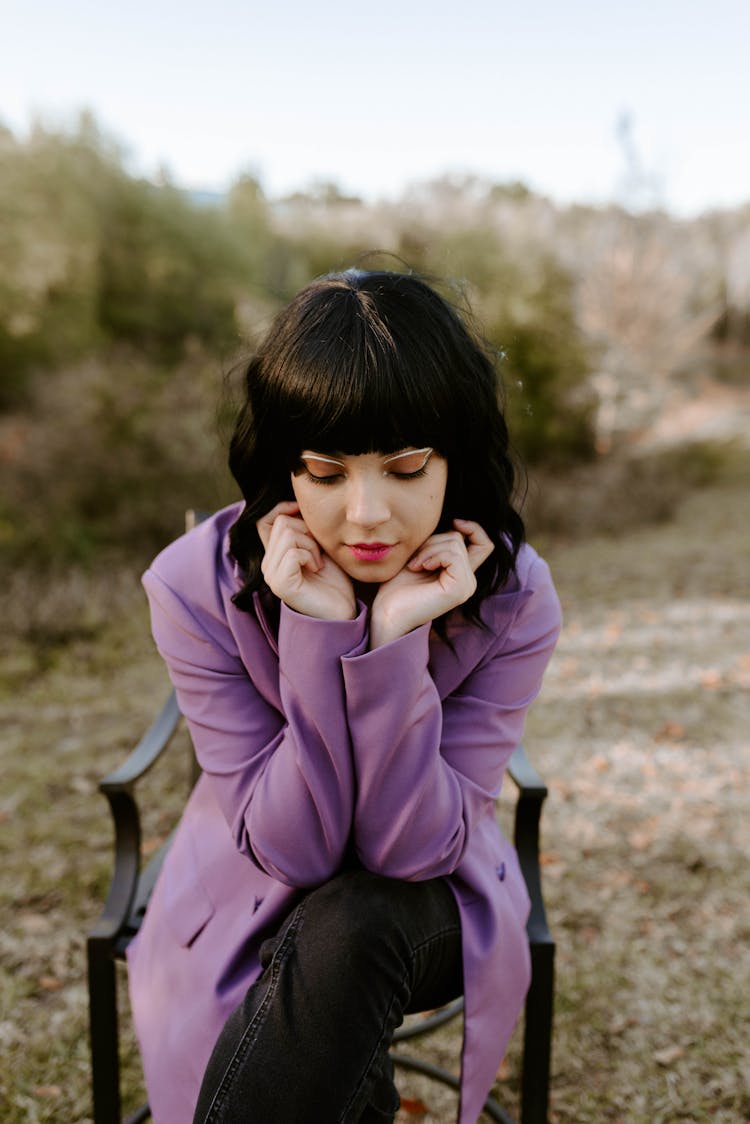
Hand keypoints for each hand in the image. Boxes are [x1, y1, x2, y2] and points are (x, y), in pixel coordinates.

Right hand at [257, 502, 355, 619]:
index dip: (283, 509)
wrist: (342, 610)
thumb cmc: (333, 580)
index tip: (304, 515)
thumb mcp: (318, 546)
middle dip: (307, 531)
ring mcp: (271, 575)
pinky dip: (310, 556)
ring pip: (288, 534)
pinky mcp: (280, 584)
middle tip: (318, 553)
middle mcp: (267, 564)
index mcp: (274, 554)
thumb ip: (305, 528)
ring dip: (311, 544)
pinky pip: (293, 552)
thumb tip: (298, 501)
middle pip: (282, 522)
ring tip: (318, 562)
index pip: (264, 519)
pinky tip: (316, 569)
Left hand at [369, 519, 493, 647]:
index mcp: (461, 574)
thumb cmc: (397, 587)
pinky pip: (453, 555)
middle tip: (414, 559)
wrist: (387, 613)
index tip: (453, 522)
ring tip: (414, 566)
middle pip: (460, 538)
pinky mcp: (460, 589)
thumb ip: (440, 544)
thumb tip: (456, 524)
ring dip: (428, 549)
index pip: (484, 543)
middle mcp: (468, 581)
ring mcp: (466, 586)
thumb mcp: (421, 556)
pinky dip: (432, 556)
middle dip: (432, 540)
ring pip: (455, 544)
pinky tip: (419, 568)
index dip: (473, 528)